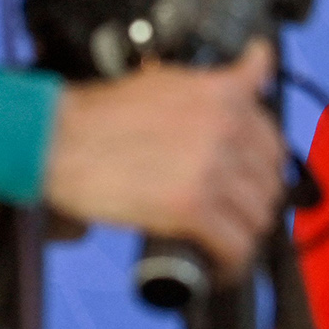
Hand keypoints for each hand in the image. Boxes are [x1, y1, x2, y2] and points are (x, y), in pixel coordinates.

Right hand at [43, 41, 284, 276]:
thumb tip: (258, 61)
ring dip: (242, 233)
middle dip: (253, 201)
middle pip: (269, 181)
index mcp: (221, 95)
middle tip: (230, 213)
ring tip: (220, 240)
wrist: (56, 139)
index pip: (272, 139)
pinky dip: (231, 264)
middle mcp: (224, 128)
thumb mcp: (168, 79)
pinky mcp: (191, 207)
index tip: (248, 179)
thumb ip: (217, 79)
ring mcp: (210, 168)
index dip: (261, 167)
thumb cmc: (99, 114)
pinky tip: (219, 268)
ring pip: (257, 216)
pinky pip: (234, 246)